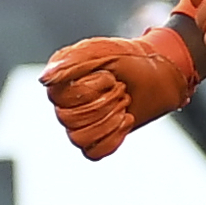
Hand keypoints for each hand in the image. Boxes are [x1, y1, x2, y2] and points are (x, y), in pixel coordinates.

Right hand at [42, 26, 203, 161]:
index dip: (89, 90)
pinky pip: (93, 152)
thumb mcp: (103, 52)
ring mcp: (80, 124)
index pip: (59, 99)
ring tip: (124, 105)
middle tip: (121, 90)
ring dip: (109, 121)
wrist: (161, 73)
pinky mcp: (97, 139)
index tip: (110, 78)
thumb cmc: (131, 59)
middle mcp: (65, 104)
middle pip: (68, 120)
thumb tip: (44, 80)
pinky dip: (113, 138)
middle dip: (105, 104)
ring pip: (78, 138)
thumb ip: (72, 62)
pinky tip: (126, 120)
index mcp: (61, 82)